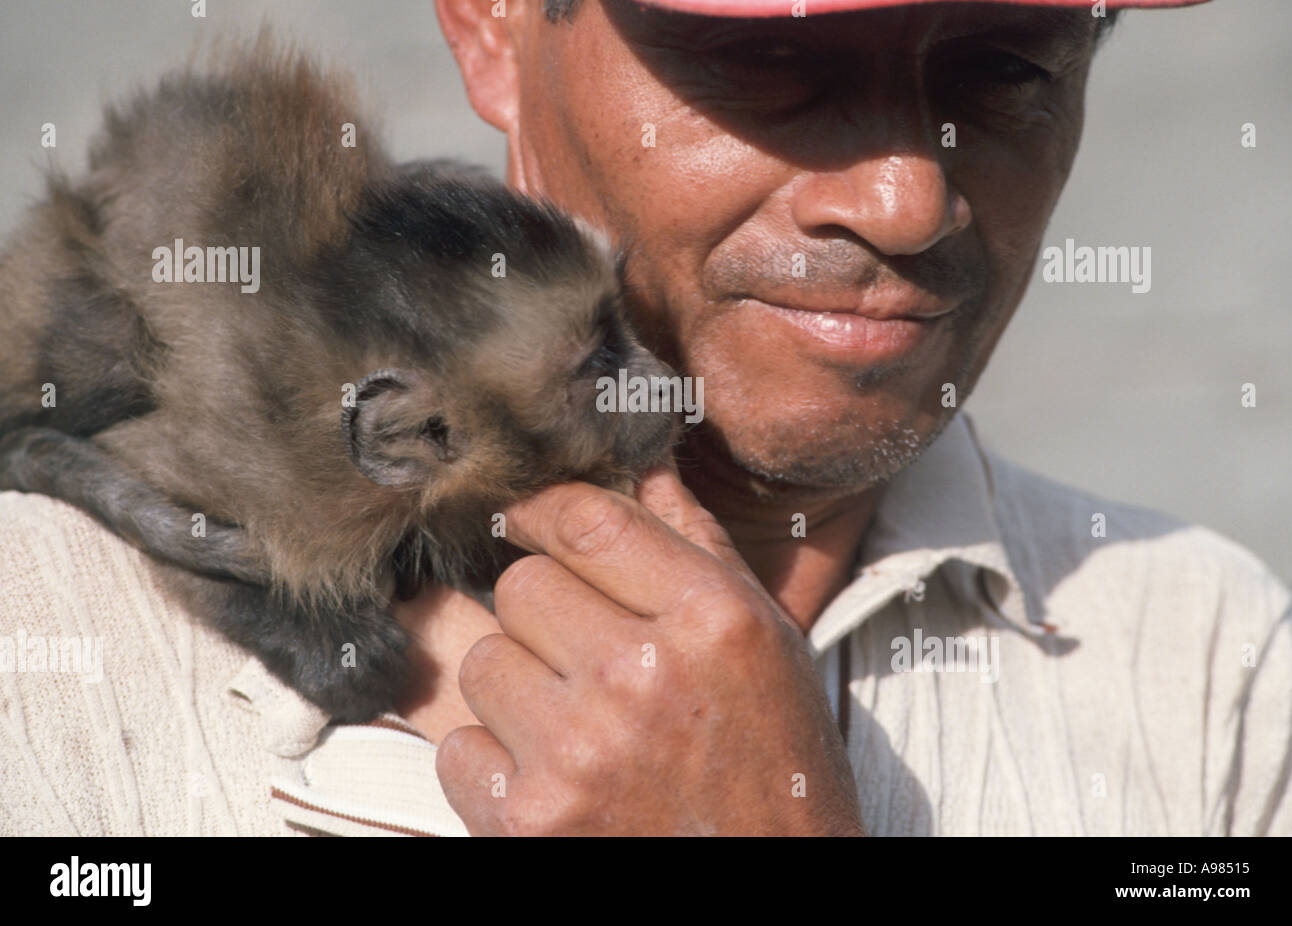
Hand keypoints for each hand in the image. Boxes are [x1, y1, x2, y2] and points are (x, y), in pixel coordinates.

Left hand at [433, 464, 864, 835]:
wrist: (770, 887)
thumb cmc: (776, 767)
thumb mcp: (769, 644)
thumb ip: (699, 548)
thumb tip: (641, 466)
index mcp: (712, 619)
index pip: (587, 521)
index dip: (542, 510)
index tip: (525, 520)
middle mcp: (642, 676)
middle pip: (521, 587)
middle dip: (541, 611)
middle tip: (581, 653)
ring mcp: (579, 751)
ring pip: (483, 662)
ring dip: (517, 685)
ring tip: (573, 722)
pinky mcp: (530, 820)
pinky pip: (458, 748)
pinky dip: (492, 762)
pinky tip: (552, 777)